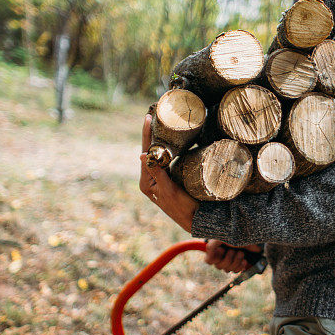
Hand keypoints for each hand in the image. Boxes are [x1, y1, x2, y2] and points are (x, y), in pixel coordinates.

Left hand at [140, 113, 198, 232]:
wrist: (194, 220)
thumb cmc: (182, 208)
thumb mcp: (169, 190)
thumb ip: (156, 173)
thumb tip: (141, 155)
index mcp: (146, 182)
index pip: (145, 153)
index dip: (146, 134)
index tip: (147, 118)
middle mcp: (150, 179)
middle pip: (149, 151)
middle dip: (151, 134)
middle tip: (153, 115)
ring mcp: (159, 179)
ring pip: (157, 155)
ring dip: (159, 140)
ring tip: (160, 122)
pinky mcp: (168, 179)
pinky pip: (165, 160)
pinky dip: (167, 149)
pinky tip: (170, 140)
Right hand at [204, 239, 261, 272]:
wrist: (253, 236)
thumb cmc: (237, 234)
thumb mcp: (222, 237)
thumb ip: (211, 247)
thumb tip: (208, 259)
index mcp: (216, 249)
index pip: (209, 260)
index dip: (215, 258)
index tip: (222, 250)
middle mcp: (221, 255)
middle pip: (219, 266)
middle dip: (228, 259)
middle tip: (233, 250)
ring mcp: (230, 260)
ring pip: (228, 270)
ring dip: (236, 261)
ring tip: (241, 252)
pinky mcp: (238, 263)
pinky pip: (235, 271)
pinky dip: (240, 266)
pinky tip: (244, 260)